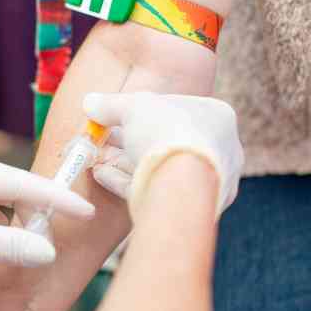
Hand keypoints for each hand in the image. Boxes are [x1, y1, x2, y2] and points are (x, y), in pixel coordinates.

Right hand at [83, 92, 243, 217]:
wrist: (179, 185)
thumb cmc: (166, 132)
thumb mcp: (133, 107)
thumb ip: (112, 104)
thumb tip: (90, 102)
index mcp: (218, 118)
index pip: (178, 109)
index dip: (144, 111)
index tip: (118, 116)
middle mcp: (220, 151)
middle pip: (167, 142)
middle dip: (130, 141)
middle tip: (103, 140)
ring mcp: (207, 183)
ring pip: (160, 168)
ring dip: (125, 163)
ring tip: (97, 159)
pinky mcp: (190, 208)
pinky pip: (156, 190)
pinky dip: (127, 183)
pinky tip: (102, 176)